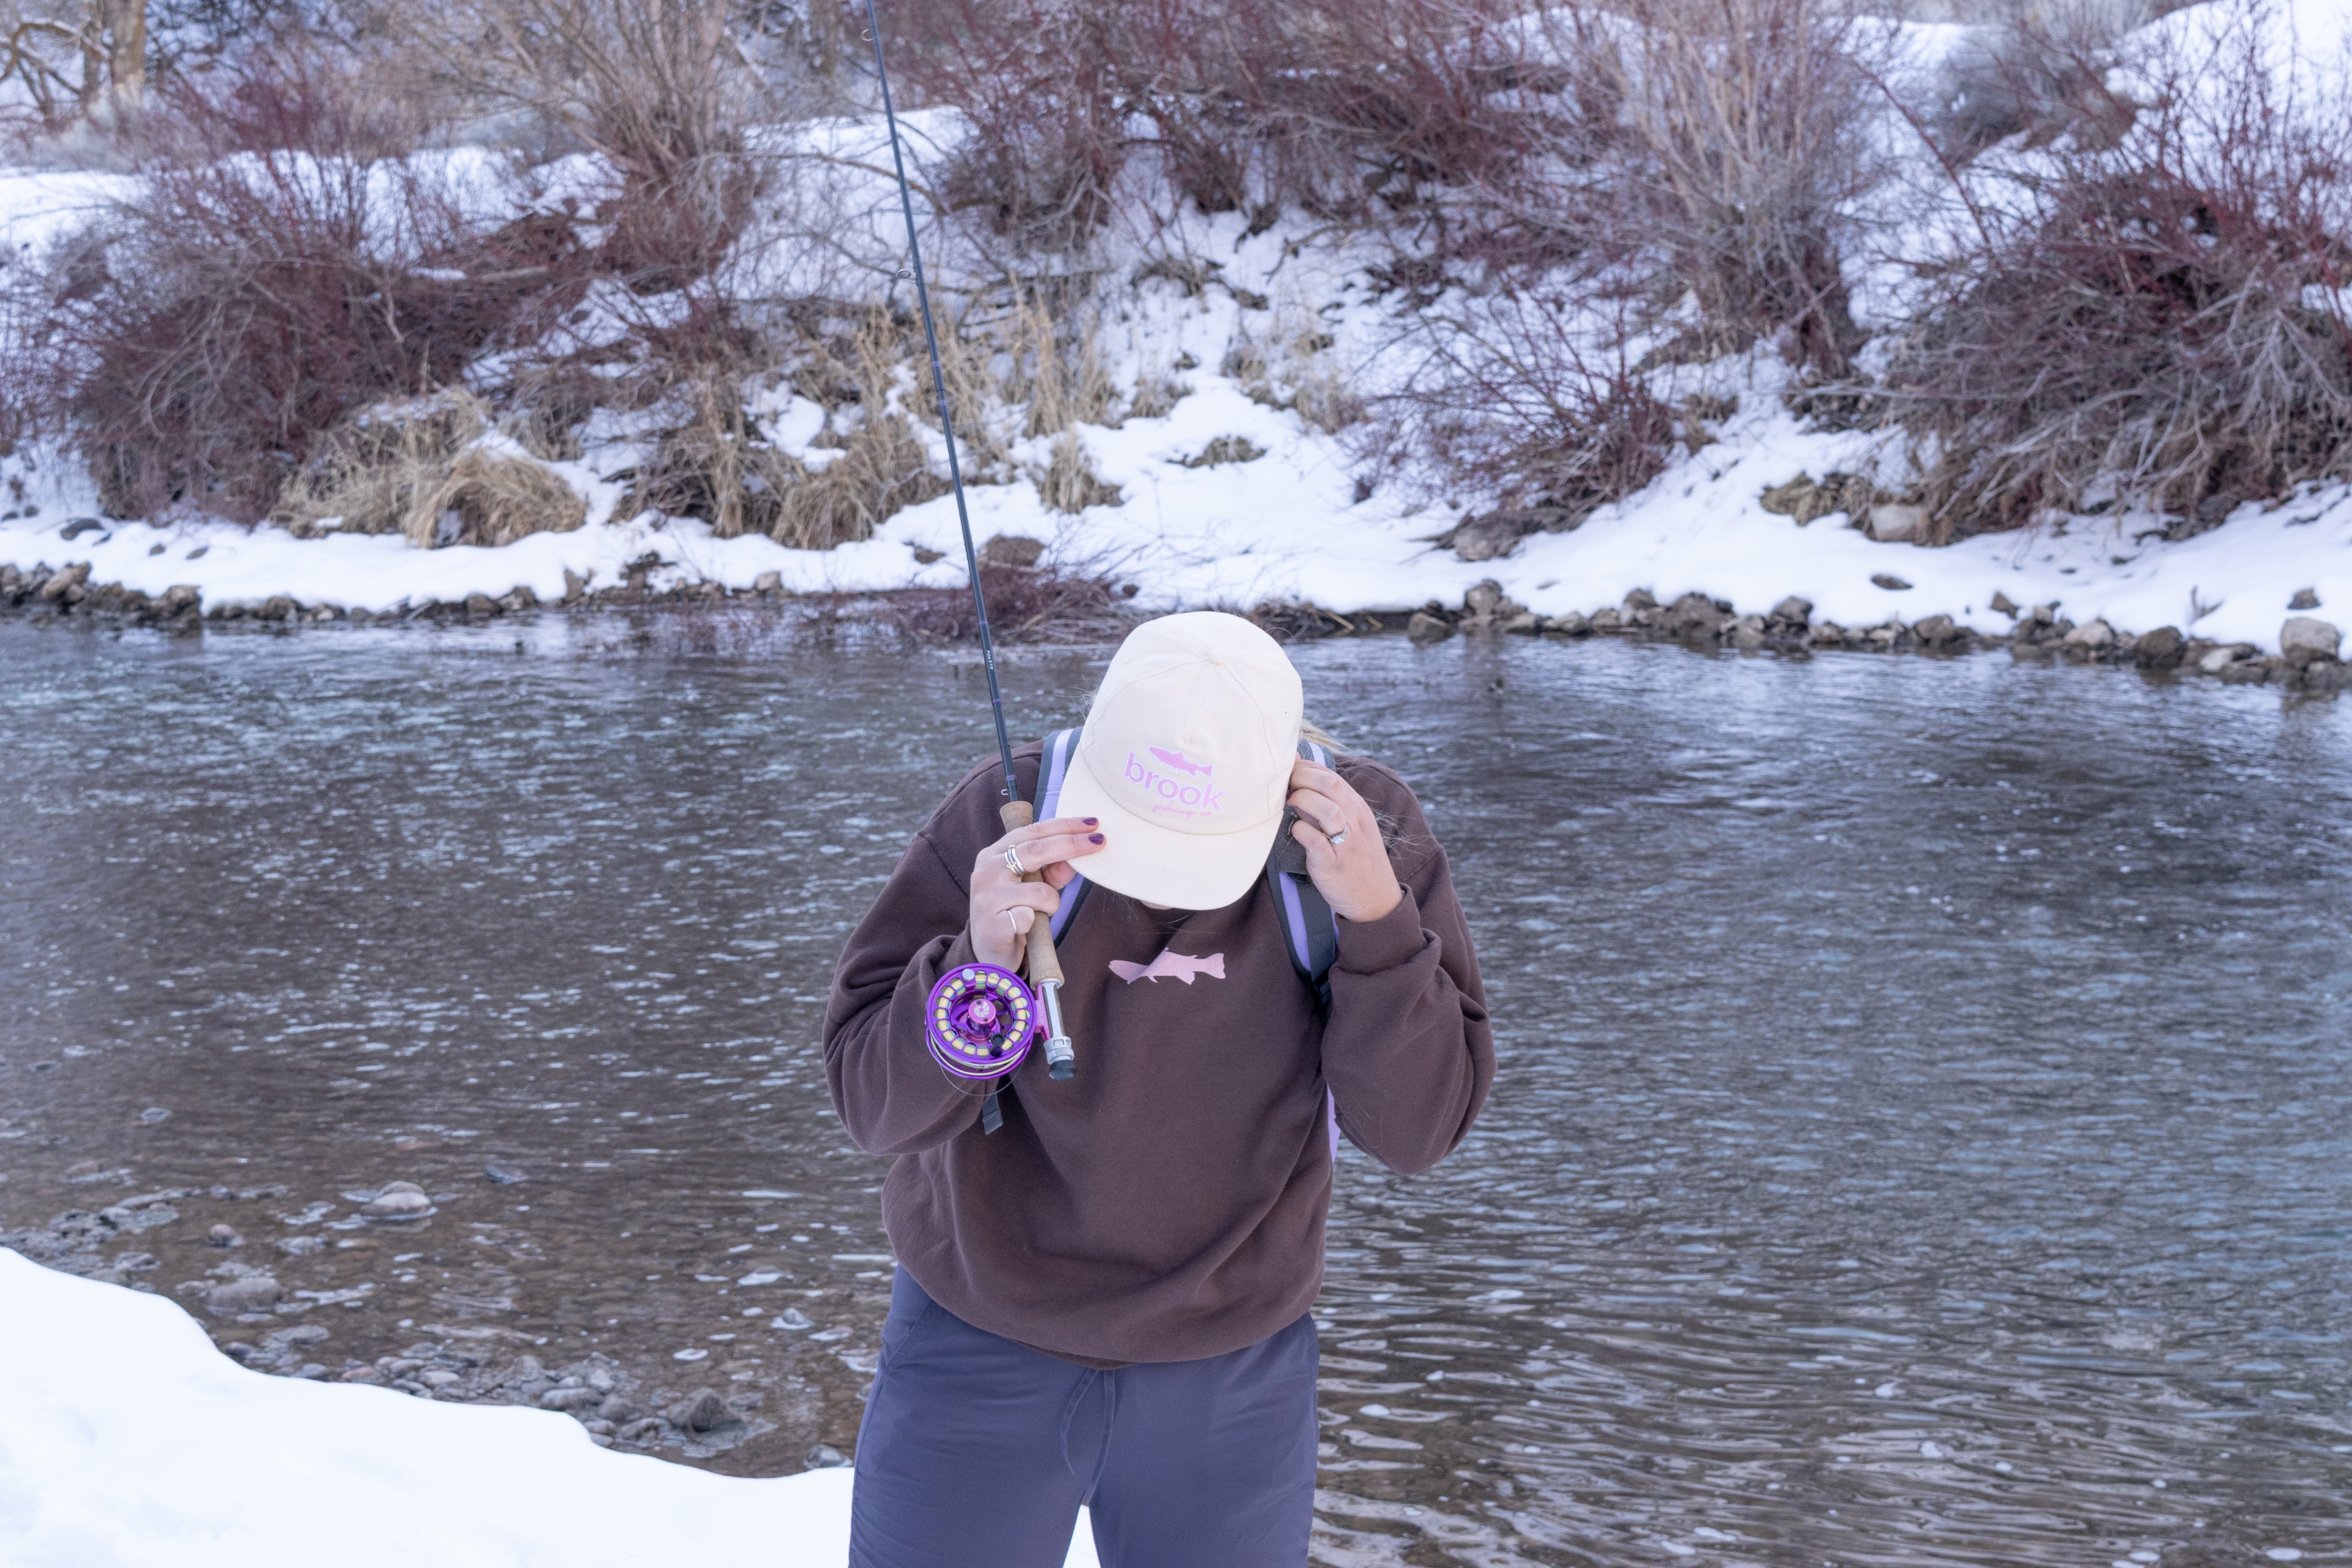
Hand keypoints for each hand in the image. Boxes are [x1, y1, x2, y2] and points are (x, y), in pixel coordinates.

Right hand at [969, 816, 1105, 969]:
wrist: (988, 957)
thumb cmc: (1013, 914)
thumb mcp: (1034, 889)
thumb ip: (1053, 872)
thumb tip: (1076, 859)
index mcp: (994, 855)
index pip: (1032, 832)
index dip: (1064, 825)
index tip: (1092, 823)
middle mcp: (986, 870)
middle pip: (1036, 850)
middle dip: (1072, 844)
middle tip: (1099, 842)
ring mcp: (986, 897)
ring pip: (1040, 890)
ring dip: (1051, 903)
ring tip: (1040, 913)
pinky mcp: (992, 924)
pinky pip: (1030, 917)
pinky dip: (1034, 923)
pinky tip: (1023, 928)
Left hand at [1288, 760, 1401, 923]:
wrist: (1375, 899)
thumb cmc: (1354, 859)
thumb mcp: (1348, 826)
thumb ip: (1323, 805)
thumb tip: (1295, 783)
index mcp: (1357, 808)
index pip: (1331, 776)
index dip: (1305, 768)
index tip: (1288, 772)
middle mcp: (1355, 821)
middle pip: (1330, 785)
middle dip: (1302, 777)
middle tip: (1285, 785)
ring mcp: (1346, 843)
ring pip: (1328, 809)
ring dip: (1304, 800)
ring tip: (1290, 803)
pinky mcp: (1333, 864)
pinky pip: (1316, 841)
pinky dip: (1302, 831)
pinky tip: (1296, 830)